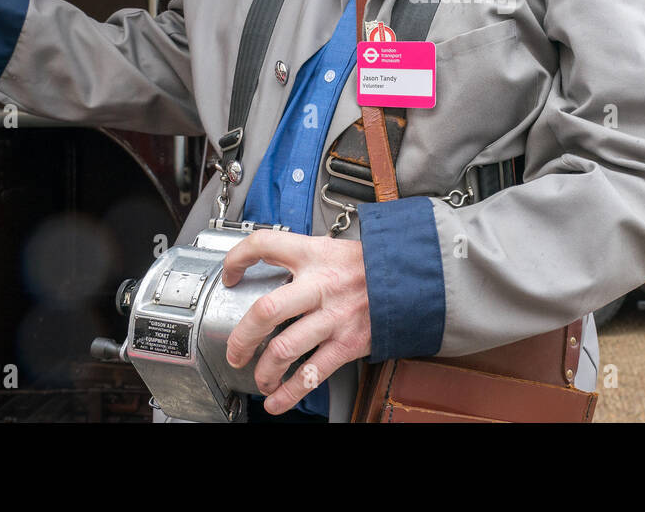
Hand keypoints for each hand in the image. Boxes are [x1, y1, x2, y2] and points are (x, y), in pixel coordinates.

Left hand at [222, 229, 370, 414]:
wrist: (415, 278)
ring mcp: (333, 317)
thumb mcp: (334, 248)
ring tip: (260, 377)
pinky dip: (290, 392)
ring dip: (263, 371)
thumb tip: (271, 269)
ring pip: (283, 350)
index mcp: (314, 255)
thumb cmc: (372, 265)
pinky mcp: (347, 343)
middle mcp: (320, 285)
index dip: (237, 259)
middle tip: (235, 350)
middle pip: (265, 311)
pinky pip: (312, 373)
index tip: (229, 275)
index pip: (264, 245)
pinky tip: (278, 399)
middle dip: (241, 337)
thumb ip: (304, 259)